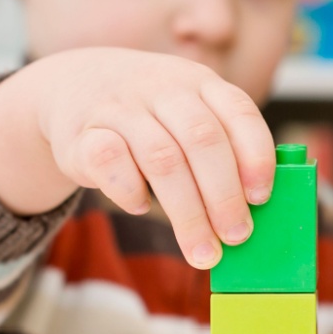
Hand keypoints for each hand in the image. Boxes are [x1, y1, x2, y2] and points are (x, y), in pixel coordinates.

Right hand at [0, 47, 276, 267]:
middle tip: (236, 237)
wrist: (71, 85)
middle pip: (202, 140)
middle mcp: (162, 88)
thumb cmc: (147, 114)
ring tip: (202, 251)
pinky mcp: (82, 134)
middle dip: (224, 195)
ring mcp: (120, 108)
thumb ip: (219, 146)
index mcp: (198, 82)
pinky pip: (110, 162)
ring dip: (188, 213)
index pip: (238, 111)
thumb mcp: (185, 112)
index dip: (255, 155)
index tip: (261, 198)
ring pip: (162, 159)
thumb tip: (253, 210)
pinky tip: (141, 207)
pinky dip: (131, 192)